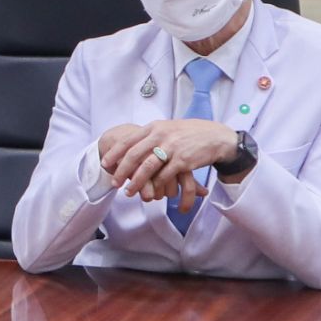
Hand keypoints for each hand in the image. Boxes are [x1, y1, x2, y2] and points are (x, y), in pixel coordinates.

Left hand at [103, 120, 240, 212]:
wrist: (216, 137)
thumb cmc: (191, 134)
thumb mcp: (168, 128)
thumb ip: (152, 135)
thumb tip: (133, 143)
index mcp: (155, 127)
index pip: (129, 140)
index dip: (115, 153)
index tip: (105, 163)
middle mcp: (161, 135)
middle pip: (134, 155)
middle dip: (121, 171)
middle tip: (114, 183)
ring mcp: (172, 148)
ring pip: (147, 167)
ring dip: (136, 182)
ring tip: (128, 192)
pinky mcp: (183, 161)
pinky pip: (165, 176)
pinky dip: (157, 185)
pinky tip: (152, 193)